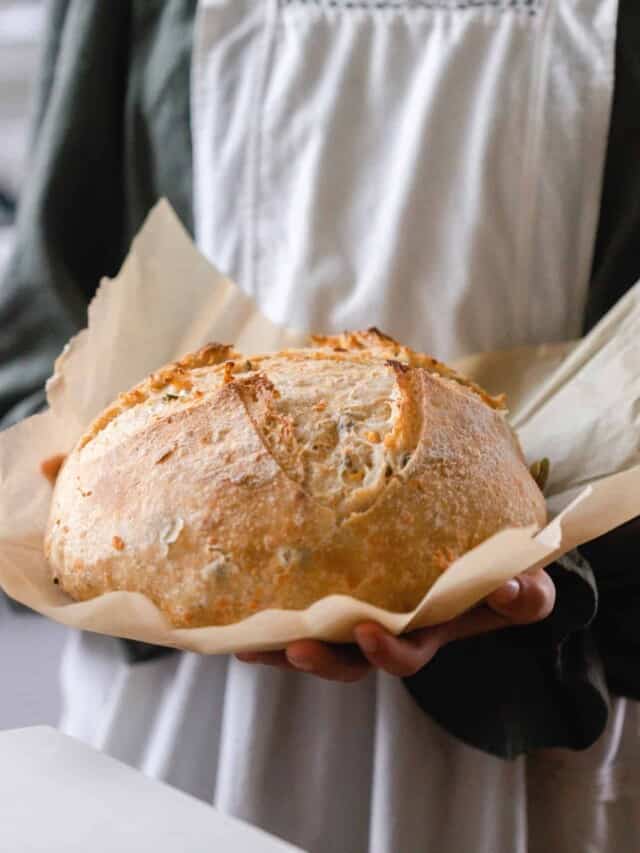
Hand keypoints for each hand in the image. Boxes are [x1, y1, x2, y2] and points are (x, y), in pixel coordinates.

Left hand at [235, 568, 554, 681]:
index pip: (405, 654)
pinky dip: (275, 615)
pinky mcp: (343, 591)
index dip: (386, 652)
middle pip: (348, 660)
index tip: (368, 632)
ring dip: (284, 644)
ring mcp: (363, 612)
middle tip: (293, 648)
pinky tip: (242, 608)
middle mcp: (390, 630)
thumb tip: (509, 588)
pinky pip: (308, 611)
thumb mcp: (526, 588)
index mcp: (428, 631)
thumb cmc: (504, 576)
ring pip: (319, 640)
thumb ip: (526, 595)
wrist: (482, 557)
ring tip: (247, 639)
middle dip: (320, 660)